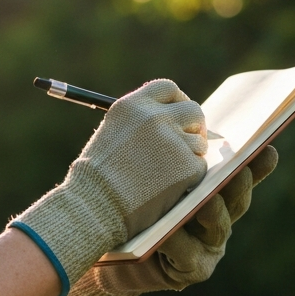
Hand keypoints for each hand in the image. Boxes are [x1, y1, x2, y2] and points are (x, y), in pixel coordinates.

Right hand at [10, 79, 207, 293]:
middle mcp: (154, 117)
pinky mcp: (187, 165)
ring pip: (199, 142)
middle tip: (190, 142)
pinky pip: (199, 167)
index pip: (168, 89)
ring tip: (165, 174)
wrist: (94, 206)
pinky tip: (167, 188)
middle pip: (193, 110)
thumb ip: (140, 123)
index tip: (180, 115)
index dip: (178, 101)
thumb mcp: (112, 135)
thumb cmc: (96, 179)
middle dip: (195, 126)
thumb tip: (173, 122)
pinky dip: (189, 178)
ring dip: (190, 156)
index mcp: (132, 105)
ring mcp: (173, 140)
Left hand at [34, 145, 277, 295]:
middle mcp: (217, 218)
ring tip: (205, 203)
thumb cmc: (129, 206)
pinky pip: (188, 252)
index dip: (255, 163)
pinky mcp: (192, 270)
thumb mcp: (149, 176)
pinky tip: (168, 232)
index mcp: (211, 191)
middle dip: (238, 184)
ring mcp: (208, 246)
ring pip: (219, 226)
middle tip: (236, 171)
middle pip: (236, 199)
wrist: (107, 249)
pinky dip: (178, 241)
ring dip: (213, 213)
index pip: (238, 172)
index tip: (265, 146)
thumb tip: (181, 110)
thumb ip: (169, 153)